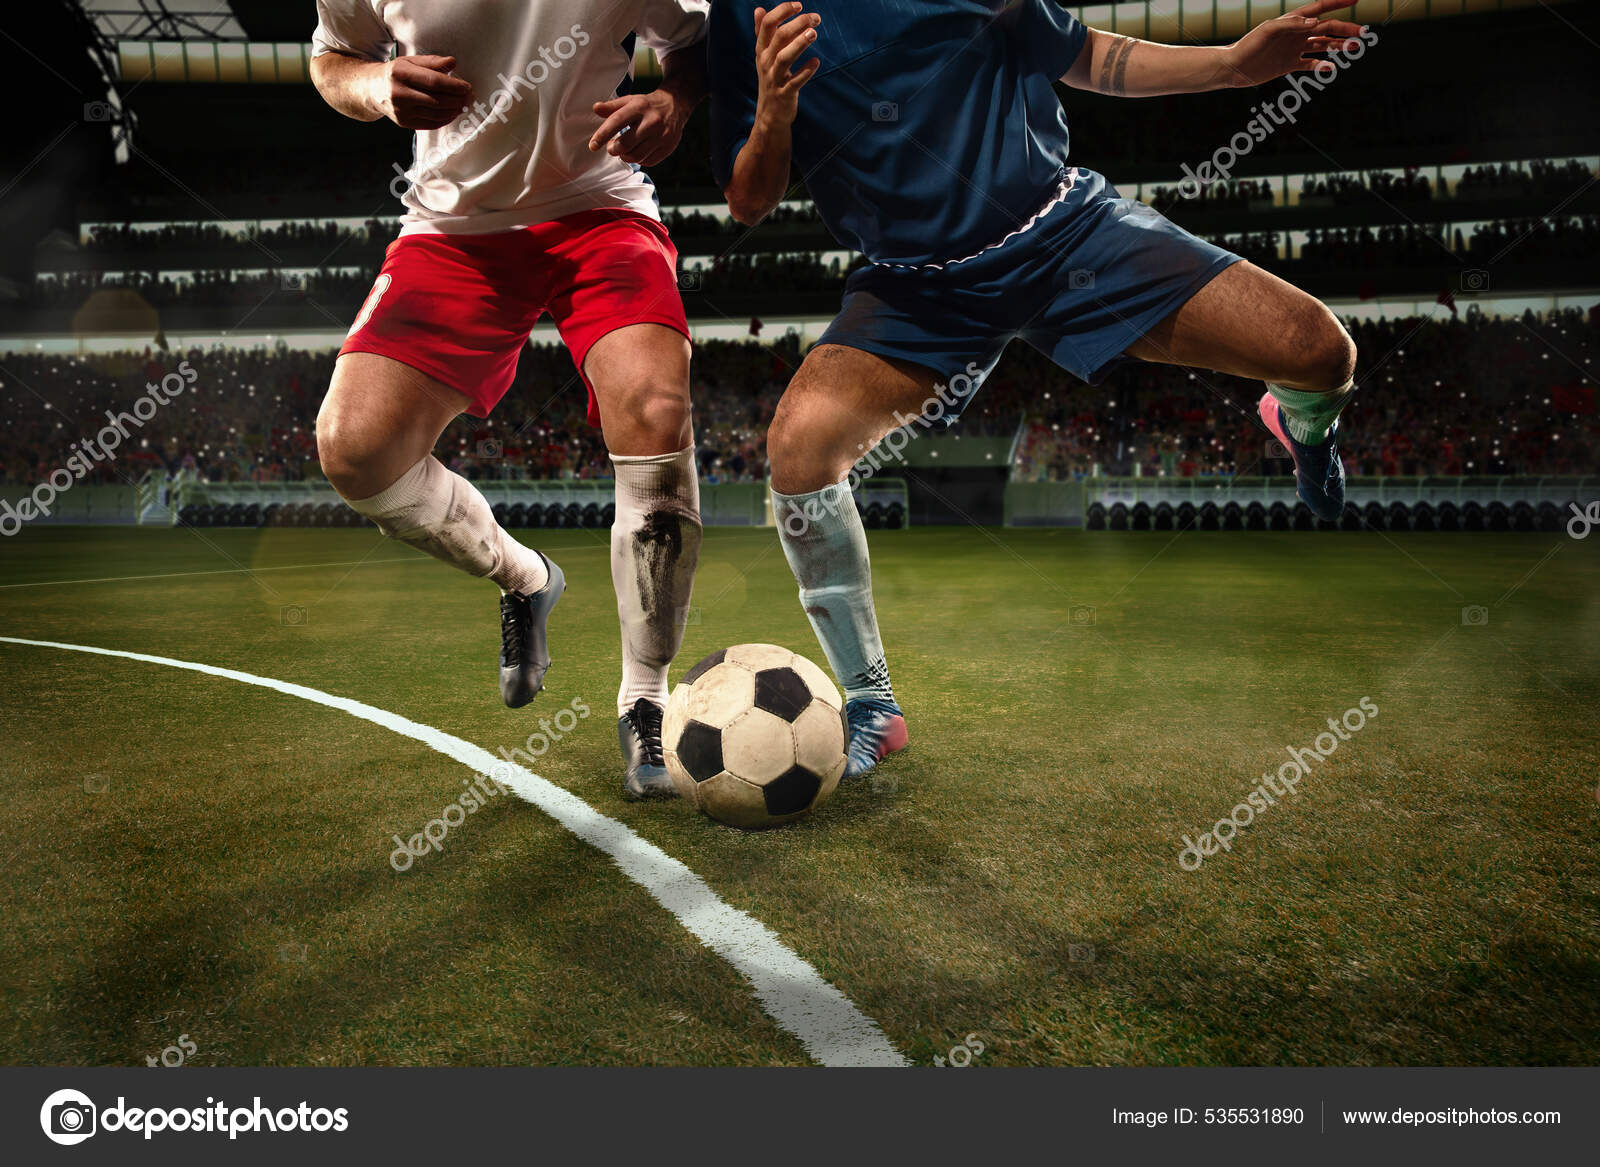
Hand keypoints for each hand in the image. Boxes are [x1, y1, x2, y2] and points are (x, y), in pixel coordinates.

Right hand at [379, 55, 473, 128]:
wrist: (372, 90)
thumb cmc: (396, 73)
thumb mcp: (410, 61)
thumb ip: (432, 62)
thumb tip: (453, 62)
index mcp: (401, 73)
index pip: (433, 82)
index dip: (453, 86)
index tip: (467, 87)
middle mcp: (399, 93)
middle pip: (436, 100)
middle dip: (457, 100)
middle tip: (470, 97)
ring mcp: (401, 110)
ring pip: (435, 114)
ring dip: (454, 111)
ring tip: (464, 105)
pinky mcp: (404, 123)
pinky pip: (431, 124)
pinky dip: (445, 119)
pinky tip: (453, 113)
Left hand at [589, 90, 688, 165]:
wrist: (675, 106)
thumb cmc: (646, 105)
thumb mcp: (629, 101)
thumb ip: (612, 106)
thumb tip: (596, 108)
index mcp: (639, 107)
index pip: (617, 122)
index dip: (602, 135)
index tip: (592, 146)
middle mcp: (652, 122)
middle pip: (626, 144)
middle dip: (614, 149)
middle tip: (611, 147)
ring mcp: (662, 136)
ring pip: (636, 156)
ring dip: (625, 156)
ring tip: (623, 150)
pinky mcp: (668, 147)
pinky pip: (648, 161)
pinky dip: (638, 159)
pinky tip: (637, 151)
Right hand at [753, 2, 820, 130]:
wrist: (769, 114)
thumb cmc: (771, 79)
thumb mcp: (764, 56)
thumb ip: (762, 33)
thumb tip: (758, 9)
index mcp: (762, 50)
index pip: (767, 24)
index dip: (782, 11)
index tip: (799, 5)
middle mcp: (765, 62)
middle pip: (779, 36)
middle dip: (798, 24)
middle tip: (815, 18)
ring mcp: (774, 78)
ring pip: (784, 57)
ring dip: (800, 44)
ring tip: (814, 33)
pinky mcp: (784, 94)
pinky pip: (794, 82)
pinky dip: (805, 72)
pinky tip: (816, 63)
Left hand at [1221, 0, 1366, 87]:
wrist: (1234, 68)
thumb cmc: (1248, 45)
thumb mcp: (1268, 31)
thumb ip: (1291, 24)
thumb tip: (1315, 22)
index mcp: (1293, 21)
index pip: (1320, 9)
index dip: (1337, 3)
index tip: (1355, 0)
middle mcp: (1296, 33)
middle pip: (1326, 28)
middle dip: (1345, 30)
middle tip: (1362, 34)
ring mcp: (1294, 49)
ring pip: (1322, 45)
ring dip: (1339, 46)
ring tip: (1354, 48)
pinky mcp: (1289, 64)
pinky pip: (1310, 64)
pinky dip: (1321, 66)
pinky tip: (1330, 68)